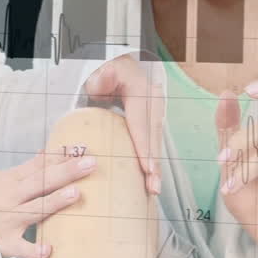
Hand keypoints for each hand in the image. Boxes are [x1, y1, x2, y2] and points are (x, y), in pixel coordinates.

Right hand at [0, 146, 96, 257]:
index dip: (60, 156)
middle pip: (41, 182)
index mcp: (9, 181)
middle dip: (66, 172)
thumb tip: (46, 153)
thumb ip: (24, 170)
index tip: (82, 149)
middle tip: (90, 163)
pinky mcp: (4, 244)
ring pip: (34, 210)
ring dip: (54, 202)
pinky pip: (20, 248)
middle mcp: (10, 198)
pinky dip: (33, 250)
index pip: (38, 166)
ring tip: (75, 194)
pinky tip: (49, 250)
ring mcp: (7, 221)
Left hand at [82, 54, 163, 194]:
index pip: (141, 123)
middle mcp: (152, 102)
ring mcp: (155, 111)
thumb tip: (105, 74)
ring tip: (153, 188)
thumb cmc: (106, 74)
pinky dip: (153, 160)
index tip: (147, 168)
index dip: (144, 147)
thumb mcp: (100, 74)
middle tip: (152, 187)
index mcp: (140, 91)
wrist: (117, 68)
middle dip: (154, 164)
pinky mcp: (153, 120)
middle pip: (153, 136)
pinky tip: (151, 178)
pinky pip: (153, 142)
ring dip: (156, 166)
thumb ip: (101, 77)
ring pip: (156, 142)